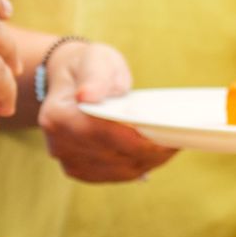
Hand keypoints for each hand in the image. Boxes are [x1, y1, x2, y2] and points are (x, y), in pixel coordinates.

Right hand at [27, 36, 176, 184]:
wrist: (72, 81)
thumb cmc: (90, 67)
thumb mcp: (96, 61)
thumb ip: (96, 77)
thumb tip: (87, 95)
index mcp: (59, 116)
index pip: (105, 136)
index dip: (140, 141)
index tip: (169, 137)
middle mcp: (58, 143)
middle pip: (114, 157)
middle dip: (150, 153)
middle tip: (177, 142)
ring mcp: (66, 159)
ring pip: (117, 171)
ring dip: (146, 162)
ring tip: (167, 149)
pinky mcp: (77, 169)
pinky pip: (113, 176)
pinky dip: (135, 168)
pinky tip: (150, 158)